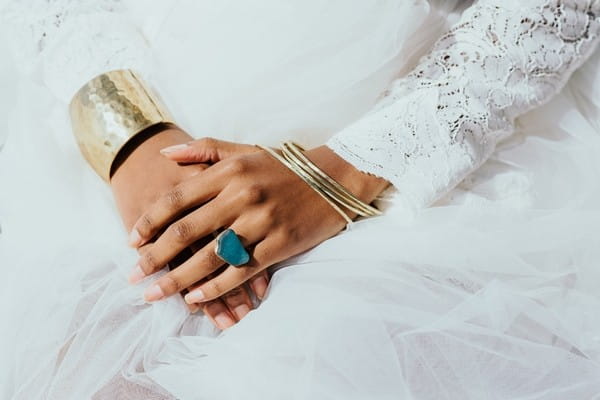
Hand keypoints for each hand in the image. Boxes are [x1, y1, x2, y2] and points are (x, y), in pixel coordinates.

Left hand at [128, 138, 388, 306]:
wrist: (334, 178)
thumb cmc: (284, 166)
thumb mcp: (244, 150)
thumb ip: (203, 150)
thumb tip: (164, 153)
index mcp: (229, 172)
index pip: (177, 198)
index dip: (150, 221)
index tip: (132, 241)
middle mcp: (242, 196)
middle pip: (186, 232)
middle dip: (154, 257)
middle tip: (134, 276)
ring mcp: (261, 222)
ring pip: (210, 257)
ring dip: (178, 280)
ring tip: (155, 295)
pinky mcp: (279, 244)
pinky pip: (241, 271)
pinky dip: (216, 288)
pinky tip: (196, 298)